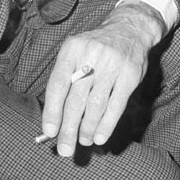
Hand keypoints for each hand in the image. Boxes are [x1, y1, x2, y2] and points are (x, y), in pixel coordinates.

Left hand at [41, 2, 164, 155]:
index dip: (52, 111)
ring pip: (96, 105)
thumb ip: (65, 80)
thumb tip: (54, 118)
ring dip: (88, 128)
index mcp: (72, 50)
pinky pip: (116, 105)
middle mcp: (91, 56)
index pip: (58, 85)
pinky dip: (107, 124)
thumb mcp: (76, 54)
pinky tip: (100, 137)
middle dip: (69, 128)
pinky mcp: (130, 75)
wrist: (130, 30)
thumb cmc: (95, 50)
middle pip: (76, 99)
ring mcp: (112, 65)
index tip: (50, 132)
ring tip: (82, 142)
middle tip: (64, 149)